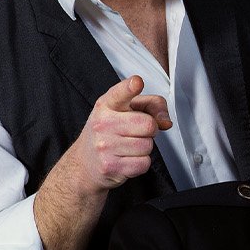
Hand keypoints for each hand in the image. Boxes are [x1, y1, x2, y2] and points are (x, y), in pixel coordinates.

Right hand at [67, 75, 171, 192]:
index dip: (130, 87)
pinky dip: (140, 163)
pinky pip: (144, 163)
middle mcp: (103, 123)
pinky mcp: (110, 166)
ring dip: (144, 148)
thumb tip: (165, 122)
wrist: (84, 163)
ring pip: (147, 146)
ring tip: (128, 146)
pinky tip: (126, 159)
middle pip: (148, 125)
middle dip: (149, 130)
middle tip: (136, 132)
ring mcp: (104, 146)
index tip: (137, 82)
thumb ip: (152, 106)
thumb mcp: (126, 111)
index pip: (120, 93)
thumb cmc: (109, 133)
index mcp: (106, 105)